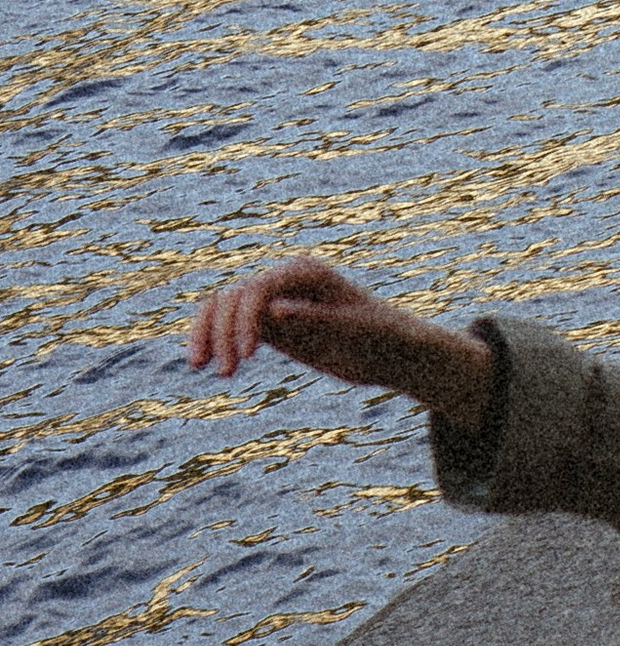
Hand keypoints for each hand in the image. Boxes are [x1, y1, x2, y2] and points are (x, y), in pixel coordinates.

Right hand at [187, 254, 492, 434]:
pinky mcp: (271, 323)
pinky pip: (232, 326)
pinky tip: (205, 362)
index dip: (246, 320)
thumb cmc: (381, 336)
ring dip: (208, 334)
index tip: (248, 356)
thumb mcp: (353, 331)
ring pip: (223, 308)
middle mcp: (282, 281)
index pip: (259, 289)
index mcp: (303, 273)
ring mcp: (273, 300)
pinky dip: (216, 340)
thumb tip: (274, 309)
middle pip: (233, 297)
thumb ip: (315, 319)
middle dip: (222, 331)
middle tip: (226, 373)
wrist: (393, 351)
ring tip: (199, 366)